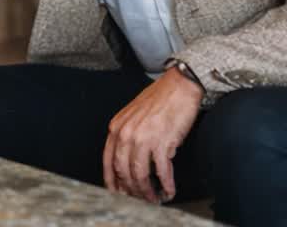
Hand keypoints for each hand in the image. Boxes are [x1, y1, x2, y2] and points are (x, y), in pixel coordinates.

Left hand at [102, 67, 202, 202]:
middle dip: (130, 190)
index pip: (107, 161)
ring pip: (139, 174)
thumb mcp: (132, 115)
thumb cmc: (159, 99)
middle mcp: (126, 133)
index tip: (117, 192)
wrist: (179, 86)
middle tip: (139, 199)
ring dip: (147, 191)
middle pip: (123, 171)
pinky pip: (161, 171)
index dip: (112, 181)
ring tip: (154, 198)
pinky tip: (169, 190)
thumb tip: (127, 160)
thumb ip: (126, 135)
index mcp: (116, 127)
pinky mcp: (162, 142)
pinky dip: (166, 184)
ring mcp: (143, 138)